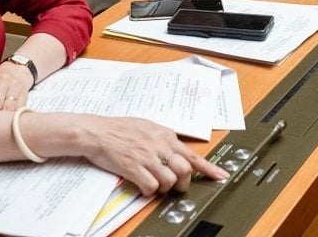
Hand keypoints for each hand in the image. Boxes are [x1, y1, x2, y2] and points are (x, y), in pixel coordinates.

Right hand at [76, 116, 228, 194]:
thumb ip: (164, 138)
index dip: (209, 168)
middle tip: (175, 185)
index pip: (193, 154)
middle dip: (182, 182)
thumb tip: (177, 150)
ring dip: (165, 188)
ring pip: (170, 180)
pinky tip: (142, 186)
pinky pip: (151, 187)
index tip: (220, 177)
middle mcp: (159, 145)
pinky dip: (149, 191)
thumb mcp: (148, 127)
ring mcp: (147, 157)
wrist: (97, 131)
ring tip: (155, 183)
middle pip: (185, 170)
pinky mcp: (134, 168)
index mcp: (165, 135)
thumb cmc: (120, 128)